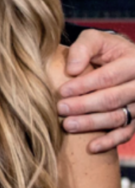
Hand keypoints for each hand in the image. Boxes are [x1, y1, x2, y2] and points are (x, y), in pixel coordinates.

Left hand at [57, 28, 134, 152]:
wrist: (121, 61)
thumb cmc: (104, 49)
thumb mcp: (94, 39)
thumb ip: (83, 48)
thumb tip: (71, 70)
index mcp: (133, 63)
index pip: (108, 77)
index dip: (84, 85)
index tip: (62, 91)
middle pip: (112, 99)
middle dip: (84, 106)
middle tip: (60, 109)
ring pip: (118, 117)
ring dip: (92, 124)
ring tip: (67, 125)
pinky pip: (126, 133)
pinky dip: (110, 141)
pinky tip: (91, 147)